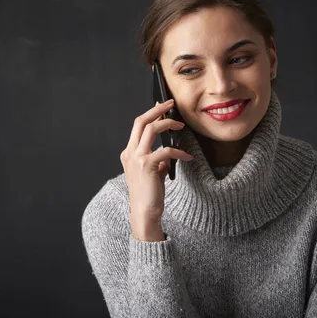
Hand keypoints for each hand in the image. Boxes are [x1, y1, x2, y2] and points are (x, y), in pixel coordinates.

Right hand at [119, 99, 193, 240]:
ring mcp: (137, 158)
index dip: (150, 113)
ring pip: (152, 129)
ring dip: (168, 124)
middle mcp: (129, 153)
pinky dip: (179, 151)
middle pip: (141, 121)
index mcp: (128, 153)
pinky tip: (188, 157)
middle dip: (157, 109)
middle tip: (171, 103)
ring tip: (181, 126)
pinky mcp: (147, 166)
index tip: (162, 106)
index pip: (137, 125)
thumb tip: (167, 152)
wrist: (144, 213)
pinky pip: (166, 151)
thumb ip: (156, 161)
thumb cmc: (148, 195)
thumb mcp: (150, 174)